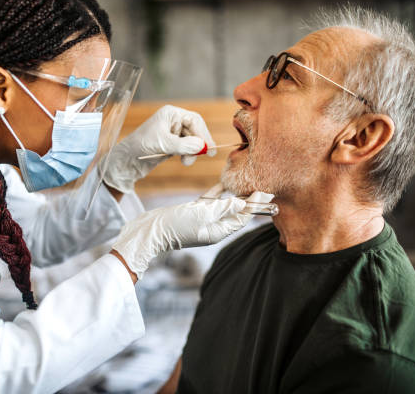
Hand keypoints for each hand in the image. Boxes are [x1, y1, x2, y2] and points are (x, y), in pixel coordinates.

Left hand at [101, 105, 215, 193]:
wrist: (127, 160)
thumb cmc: (141, 146)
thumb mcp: (164, 144)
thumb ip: (184, 145)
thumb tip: (202, 146)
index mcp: (171, 114)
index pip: (194, 120)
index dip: (203, 133)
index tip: (208, 147)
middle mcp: (173, 121)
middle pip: (195, 130)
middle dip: (198, 143)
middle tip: (205, 155)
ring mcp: (173, 133)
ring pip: (192, 141)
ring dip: (192, 152)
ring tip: (186, 162)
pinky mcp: (172, 145)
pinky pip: (186, 148)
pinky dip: (188, 155)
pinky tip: (184, 161)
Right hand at [112, 197, 251, 278]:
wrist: (149, 231)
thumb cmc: (174, 226)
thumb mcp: (200, 215)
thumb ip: (221, 208)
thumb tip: (240, 202)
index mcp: (218, 232)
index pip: (242, 218)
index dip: (255, 204)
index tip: (265, 191)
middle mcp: (213, 227)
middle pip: (236, 212)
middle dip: (248, 199)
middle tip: (262, 184)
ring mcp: (203, 219)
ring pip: (224, 205)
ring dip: (234, 194)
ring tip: (246, 181)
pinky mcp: (193, 212)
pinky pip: (210, 201)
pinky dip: (217, 193)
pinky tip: (225, 183)